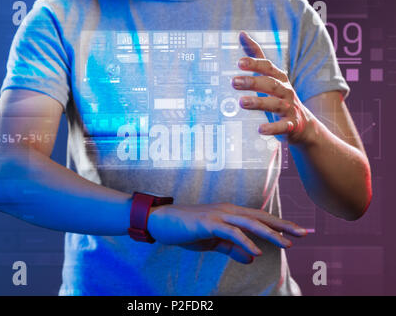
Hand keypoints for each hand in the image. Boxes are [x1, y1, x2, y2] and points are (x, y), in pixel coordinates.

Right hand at [147, 202, 306, 263]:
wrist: (163, 221)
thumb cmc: (188, 229)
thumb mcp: (214, 242)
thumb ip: (233, 248)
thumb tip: (252, 258)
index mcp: (231, 213)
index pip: (261, 218)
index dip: (281, 224)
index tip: (300, 231)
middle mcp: (228, 210)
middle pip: (261, 217)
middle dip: (284, 226)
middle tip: (305, 233)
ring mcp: (219, 215)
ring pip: (250, 223)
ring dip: (270, 234)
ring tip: (287, 244)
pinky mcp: (208, 222)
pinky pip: (230, 233)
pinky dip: (245, 241)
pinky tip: (256, 251)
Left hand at [232, 31, 315, 144]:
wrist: (303, 125)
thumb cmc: (280, 98)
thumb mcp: (270, 77)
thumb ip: (256, 57)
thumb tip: (242, 34)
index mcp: (280, 79)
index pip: (268, 68)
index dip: (255, 64)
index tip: (239, 62)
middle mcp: (286, 92)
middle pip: (271, 84)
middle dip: (253, 82)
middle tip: (234, 82)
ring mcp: (289, 109)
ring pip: (275, 104)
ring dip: (259, 102)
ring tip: (242, 102)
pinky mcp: (291, 126)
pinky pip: (282, 126)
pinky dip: (272, 128)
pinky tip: (260, 129)